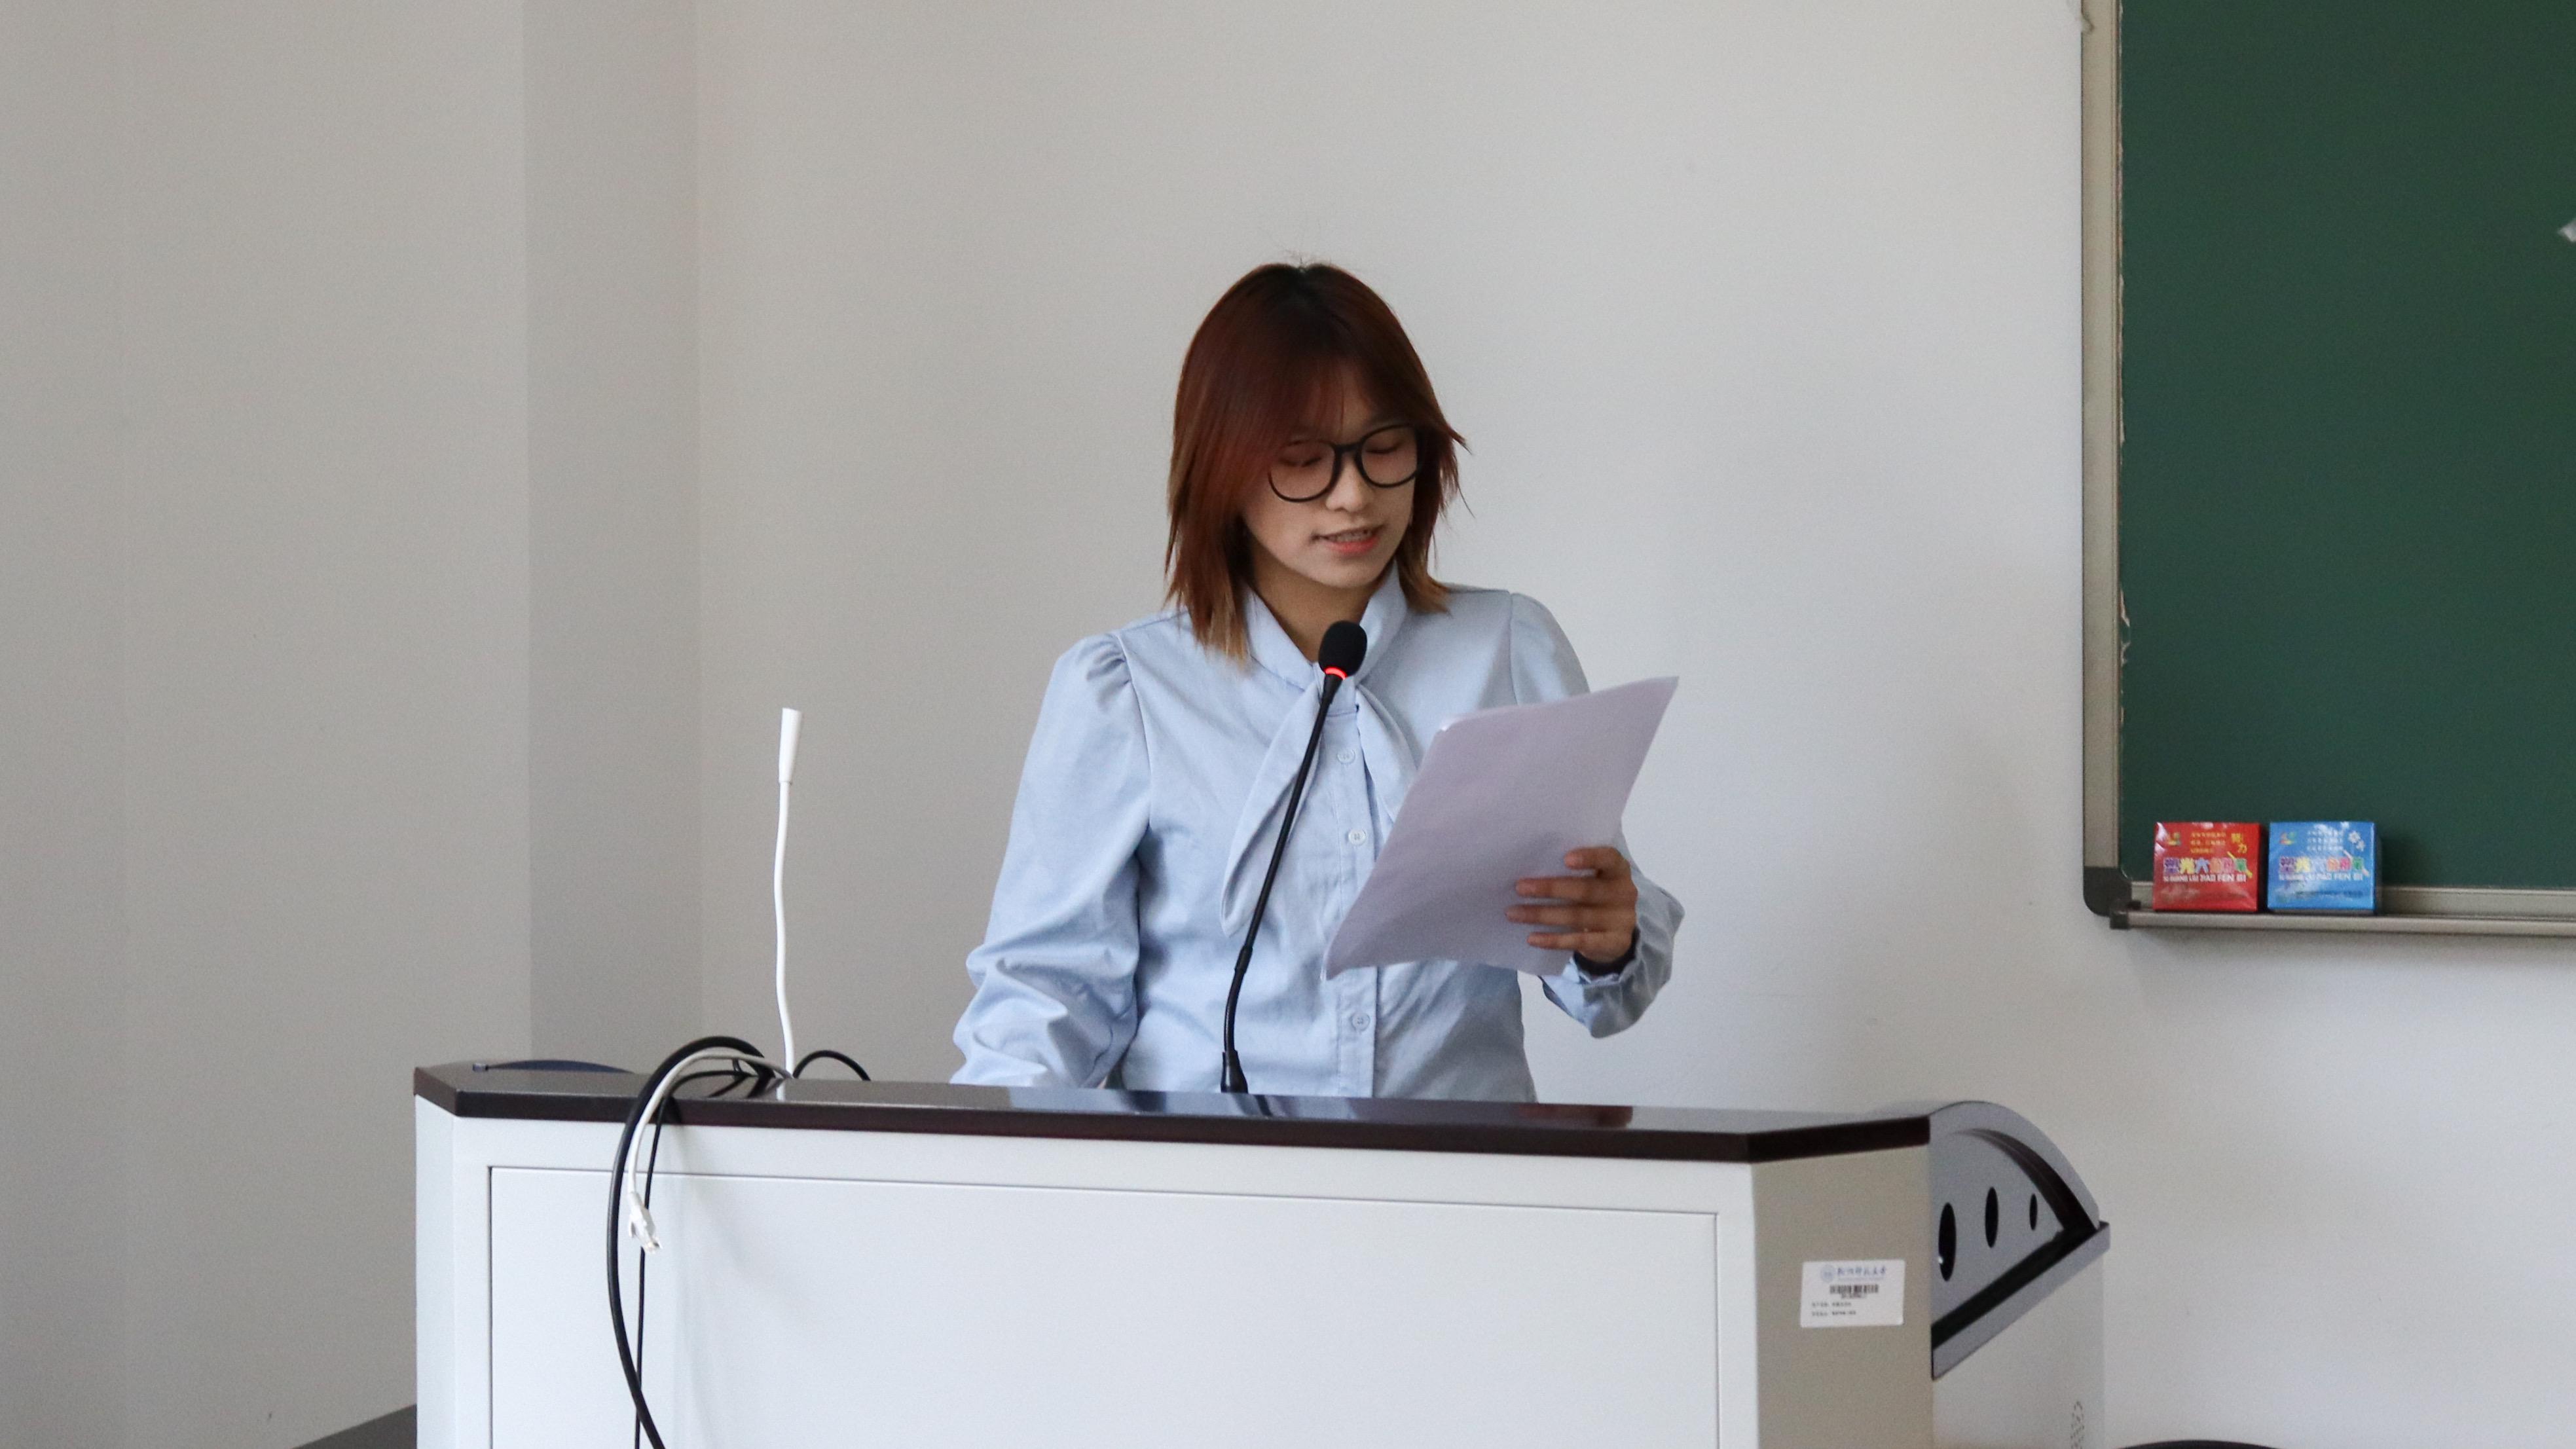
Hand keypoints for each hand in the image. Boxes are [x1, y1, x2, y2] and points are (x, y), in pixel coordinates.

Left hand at [1508, 846, 1638, 966]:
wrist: (1616, 935)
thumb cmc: (1595, 896)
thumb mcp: (1593, 880)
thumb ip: (1574, 872)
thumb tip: (1530, 868)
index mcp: (1619, 870)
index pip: (1609, 858)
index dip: (1590, 857)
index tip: (1565, 858)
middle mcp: (1624, 893)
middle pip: (1585, 890)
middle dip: (1550, 888)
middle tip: (1520, 887)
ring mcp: (1621, 920)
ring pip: (1577, 916)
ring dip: (1542, 914)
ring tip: (1514, 913)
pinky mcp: (1614, 943)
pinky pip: (1580, 941)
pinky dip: (1553, 940)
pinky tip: (1532, 938)